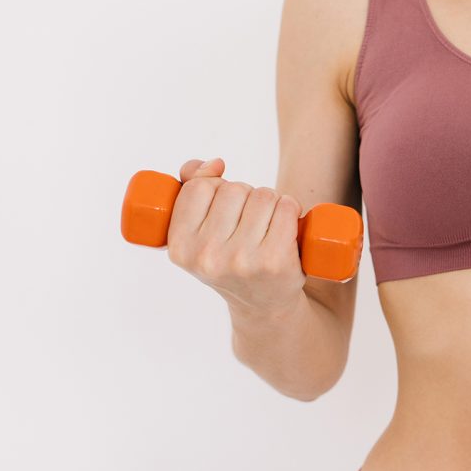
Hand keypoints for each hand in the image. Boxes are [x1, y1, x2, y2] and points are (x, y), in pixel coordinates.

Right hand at [165, 158, 306, 313]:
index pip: (199, 188)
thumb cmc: (230, 259)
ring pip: (263, 195)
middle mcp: (207, 256)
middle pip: (234, 189)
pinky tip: (288, 225)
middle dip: (246, 195)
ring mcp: (241, 260)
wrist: (264, 305)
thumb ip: (191, 188)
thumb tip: (215, 164)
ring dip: (271, 201)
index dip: (216, 188)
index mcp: (180, 247)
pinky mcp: (275, 261)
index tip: (224, 207)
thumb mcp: (198, 233)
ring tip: (268, 224)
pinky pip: (286, 207)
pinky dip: (291, 208)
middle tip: (249, 222)